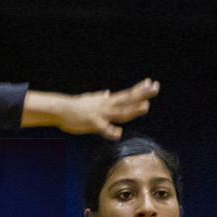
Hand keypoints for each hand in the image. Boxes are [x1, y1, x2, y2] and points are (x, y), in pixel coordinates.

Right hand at [41, 80, 158, 138]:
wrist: (60, 109)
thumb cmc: (74, 106)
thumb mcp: (89, 99)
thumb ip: (99, 97)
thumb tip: (106, 92)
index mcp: (107, 101)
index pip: (127, 94)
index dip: (140, 89)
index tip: (151, 82)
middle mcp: (106, 105)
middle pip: (128, 99)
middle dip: (142, 94)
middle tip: (156, 88)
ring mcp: (100, 114)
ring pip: (120, 112)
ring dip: (133, 109)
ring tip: (146, 106)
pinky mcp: (92, 123)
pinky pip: (103, 128)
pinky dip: (111, 131)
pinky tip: (118, 133)